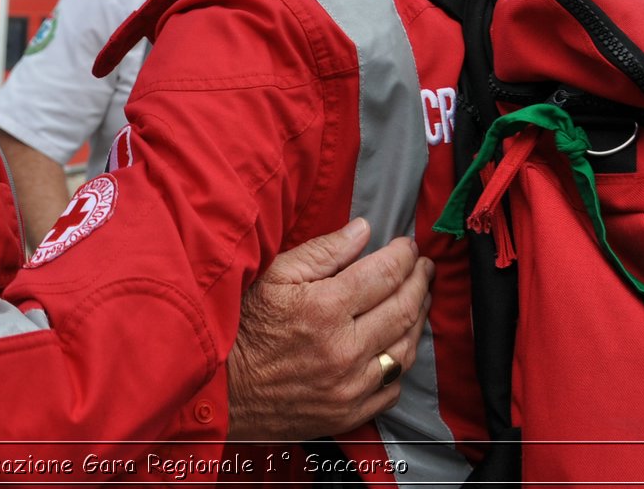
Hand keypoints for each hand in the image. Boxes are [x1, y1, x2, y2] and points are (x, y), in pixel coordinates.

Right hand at [227, 218, 433, 440]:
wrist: (219, 391)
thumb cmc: (242, 326)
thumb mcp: (273, 276)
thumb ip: (323, 251)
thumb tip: (363, 230)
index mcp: (324, 308)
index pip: (384, 274)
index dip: (402, 256)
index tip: (407, 246)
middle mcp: (344, 350)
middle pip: (403, 310)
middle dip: (419, 282)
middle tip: (423, 268)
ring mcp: (350, 386)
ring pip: (405, 350)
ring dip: (418, 321)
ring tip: (419, 299)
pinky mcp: (348, 413)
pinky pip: (393, 388)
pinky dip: (401, 363)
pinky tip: (399, 345)